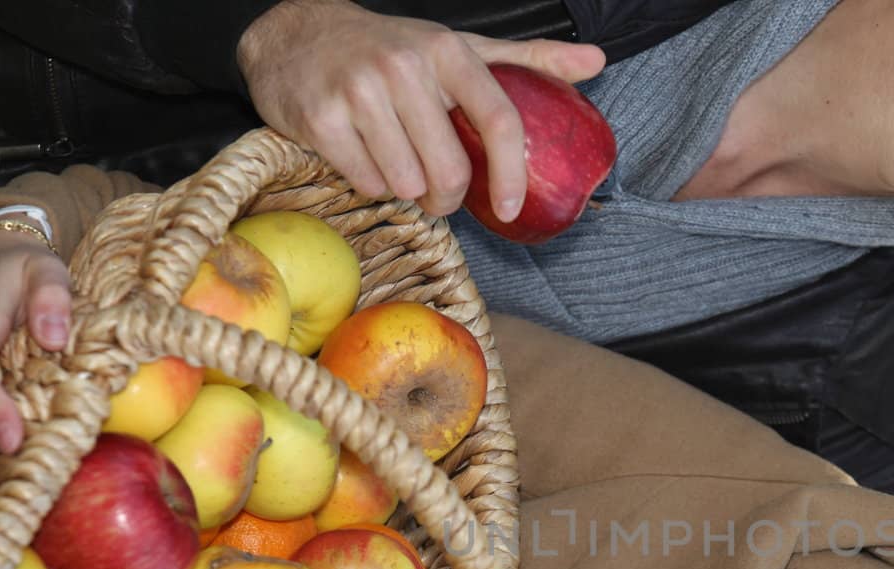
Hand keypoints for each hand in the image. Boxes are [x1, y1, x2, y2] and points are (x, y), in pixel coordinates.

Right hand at [238, 0, 605, 219]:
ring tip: (394, 159)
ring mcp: (361, 92)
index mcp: (447, 52)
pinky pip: (367, 183)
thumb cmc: (391, 50)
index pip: (498, 118)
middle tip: (436, 188)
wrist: (297, 35)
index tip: (510, 208)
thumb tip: (595, 62)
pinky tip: (363, 154)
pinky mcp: (323, 119)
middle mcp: (405, 67)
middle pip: (449, 172)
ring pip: (407, 184)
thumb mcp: (458, 48)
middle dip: (446, 196)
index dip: (511, 173)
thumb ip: (526, 60)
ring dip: (405, 189)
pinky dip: (370, 183)